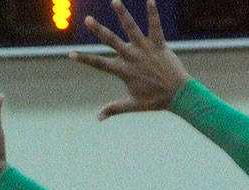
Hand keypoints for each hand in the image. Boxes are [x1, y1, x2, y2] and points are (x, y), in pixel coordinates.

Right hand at [72, 0, 190, 121]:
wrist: (178, 94)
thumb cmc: (155, 100)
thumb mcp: (132, 104)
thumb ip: (114, 108)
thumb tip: (98, 118)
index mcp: (123, 71)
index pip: (99, 64)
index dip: (84, 59)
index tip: (71, 54)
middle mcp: (132, 57)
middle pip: (112, 41)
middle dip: (98, 30)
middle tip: (88, 19)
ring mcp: (145, 49)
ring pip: (131, 29)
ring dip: (122, 14)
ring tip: (114, 1)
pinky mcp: (159, 44)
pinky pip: (155, 26)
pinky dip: (152, 14)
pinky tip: (150, 0)